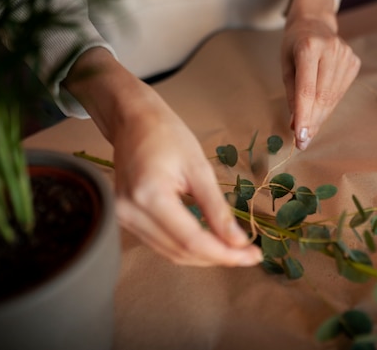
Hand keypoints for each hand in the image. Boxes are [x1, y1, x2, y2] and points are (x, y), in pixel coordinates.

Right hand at [64, 48, 262, 265]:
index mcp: (149, 196)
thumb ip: (217, 209)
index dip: (225, 253)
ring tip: (234, 250)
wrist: (132, 119)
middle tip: (249, 255)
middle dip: (218, 257)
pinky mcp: (123, 218)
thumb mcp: (199, 168)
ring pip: (169, 253)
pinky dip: (186, 246)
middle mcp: (130, 213)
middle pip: (180, 252)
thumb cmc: (167, 134)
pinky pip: (159, 243)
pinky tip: (208, 241)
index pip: (192, 240)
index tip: (254, 256)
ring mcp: (122, 218)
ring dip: (203, 256)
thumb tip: (238, 242)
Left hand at [281, 0, 360, 149]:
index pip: (307, 89)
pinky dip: (329, 105)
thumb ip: (292, 93)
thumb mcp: (285, 65)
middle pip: (322, 96)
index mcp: (309, 47)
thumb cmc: (294, 44)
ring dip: (320, 117)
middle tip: (302, 141)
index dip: (304, 115)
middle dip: (312, 122)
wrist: (315, 22)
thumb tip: (296, 124)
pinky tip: (320, 108)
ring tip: (308, 128)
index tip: (300, 137)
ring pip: (333, 98)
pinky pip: (340, 92)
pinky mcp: (354, 62)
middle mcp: (331, 49)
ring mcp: (346, 55)